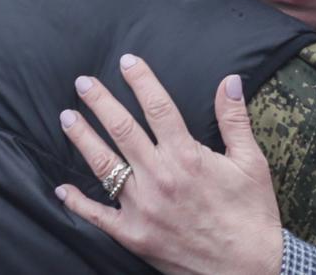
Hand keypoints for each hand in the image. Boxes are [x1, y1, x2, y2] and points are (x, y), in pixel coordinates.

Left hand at [55, 55, 282, 274]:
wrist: (249, 268)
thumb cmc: (252, 215)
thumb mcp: (252, 162)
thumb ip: (234, 119)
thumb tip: (229, 81)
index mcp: (188, 156)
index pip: (158, 107)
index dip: (141, 80)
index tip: (126, 61)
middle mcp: (160, 177)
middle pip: (122, 129)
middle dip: (100, 102)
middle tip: (83, 83)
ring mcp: (143, 208)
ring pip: (104, 165)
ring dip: (82, 138)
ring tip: (67, 118)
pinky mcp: (135, 235)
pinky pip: (98, 216)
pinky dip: (78, 202)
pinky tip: (62, 188)